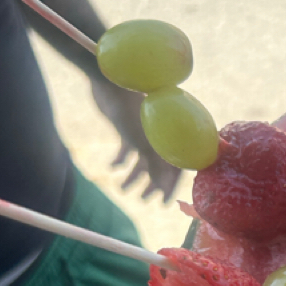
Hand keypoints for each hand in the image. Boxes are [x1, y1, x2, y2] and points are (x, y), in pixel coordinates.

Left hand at [90, 78, 181, 201]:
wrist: (109, 82)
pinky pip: (127, 149)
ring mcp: (144, 132)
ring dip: (133, 176)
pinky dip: (120, 159)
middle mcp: (160, 136)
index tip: (163, 202)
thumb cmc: (129, 110)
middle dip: (151, 184)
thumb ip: (155, 166)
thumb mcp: (143, 143)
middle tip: (142, 199)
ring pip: (142, 159)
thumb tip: (163, 188)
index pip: (177, 167)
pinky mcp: (127, 127)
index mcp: (170, 138)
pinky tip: (112, 166)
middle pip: (160, 166)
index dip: (170, 186)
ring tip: (123, 189)